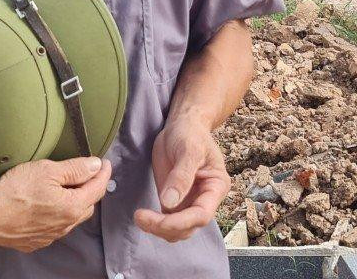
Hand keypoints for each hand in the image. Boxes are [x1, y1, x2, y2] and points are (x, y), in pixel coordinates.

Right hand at [0, 156, 111, 251]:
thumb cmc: (15, 191)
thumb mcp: (48, 170)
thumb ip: (75, 168)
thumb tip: (96, 166)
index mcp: (72, 207)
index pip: (97, 188)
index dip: (103, 173)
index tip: (105, 163)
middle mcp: (64, 226)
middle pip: (87, 205)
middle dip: (91, 188)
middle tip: (89, 173)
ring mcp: (49, 236)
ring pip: (71, 218)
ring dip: (75, 203)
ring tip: (69, 188)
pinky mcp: (34, 241)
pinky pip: (54, 228)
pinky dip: (58, 215)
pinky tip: (49, 206)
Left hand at [134, 117, 229, 242]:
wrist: (182, 125)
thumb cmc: (190, 133)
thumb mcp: (188, 149)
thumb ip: (181, 176)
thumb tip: (169, 203)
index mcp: (216, 186)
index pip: (202, 214)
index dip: (181, 222)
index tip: (159, 219)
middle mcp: (205, 199)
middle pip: (189, 227)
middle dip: (166, 227)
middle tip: (141, 216)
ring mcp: (190, 202)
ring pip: (177, 230)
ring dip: (158, 229)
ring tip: (140, 216)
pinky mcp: (175, 202)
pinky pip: (166, 222)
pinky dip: (154, 224)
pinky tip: (142, 216)